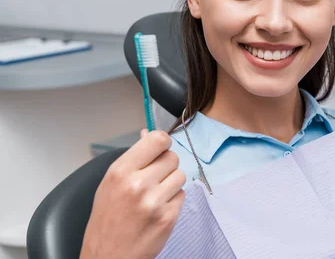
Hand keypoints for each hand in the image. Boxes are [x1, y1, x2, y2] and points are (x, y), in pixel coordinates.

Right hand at [80, 130, 185, 258]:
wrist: (107, 257)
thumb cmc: (106, 221)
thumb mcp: (110, 183)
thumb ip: (133, 158)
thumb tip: (148, 134)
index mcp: (120, 171)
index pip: (158, 139)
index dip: (162, 143)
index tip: (160, 149)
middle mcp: (138, 184)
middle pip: (172, 157)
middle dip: (166, 165)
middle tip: (154, 177)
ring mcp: (155, 202)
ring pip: (181, 175)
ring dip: (171, 183)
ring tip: (155, 194)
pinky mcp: (168, 217)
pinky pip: (182, 195)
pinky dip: (173, 200)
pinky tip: (158, 208)